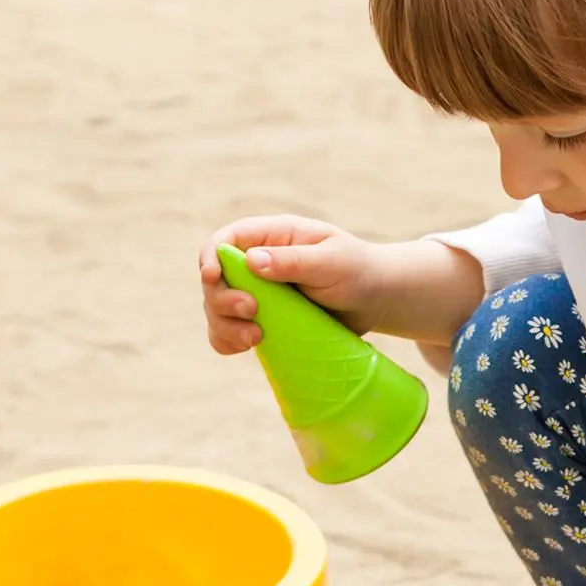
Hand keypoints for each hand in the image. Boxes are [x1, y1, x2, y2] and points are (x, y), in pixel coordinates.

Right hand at [200, 215, 383, 353]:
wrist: (375, 300)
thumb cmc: (357, 271)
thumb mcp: (331, 261)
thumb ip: (293, 261)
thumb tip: (252, 261)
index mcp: (272, 237)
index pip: (226, 240)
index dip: (211, 257)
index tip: (212, 278)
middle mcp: (257, 264)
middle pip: (215, 280)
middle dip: (222, 299)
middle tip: (252, 313)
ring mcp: (257, 294)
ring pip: (217, 309)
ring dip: (225, 326)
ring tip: (255, 339)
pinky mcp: (262, 321)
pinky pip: (229, 333)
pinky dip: (227, 342)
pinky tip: (244, 348)